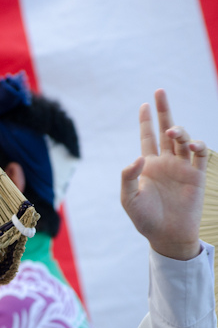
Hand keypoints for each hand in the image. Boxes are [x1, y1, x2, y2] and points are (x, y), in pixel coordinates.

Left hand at [120, 89, 207, 259]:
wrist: (167, 236)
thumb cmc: (145, 220)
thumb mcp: (129, 199)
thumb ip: (128, 177)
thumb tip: (139, 157)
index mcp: (149, 166)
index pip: (147, 137)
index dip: (146, 121)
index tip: (144, 105)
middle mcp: (166, 163)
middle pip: (166, 130)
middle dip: (164, 111)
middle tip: (160, 91)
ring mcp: (182, 168)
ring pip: (183, 140)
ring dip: (179, 131)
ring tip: (172, 131)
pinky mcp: (196, 176)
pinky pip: (199, 155)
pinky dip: (198, 145)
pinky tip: (192, 144)